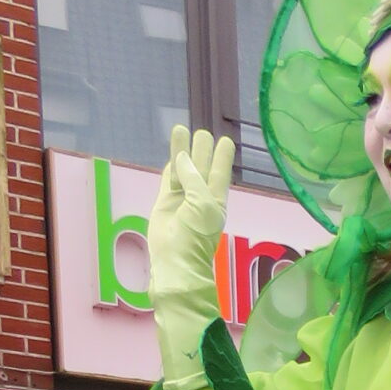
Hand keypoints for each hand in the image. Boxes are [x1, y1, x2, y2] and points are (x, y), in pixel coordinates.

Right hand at [148, 126, 233, 304]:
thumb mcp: (202, 204)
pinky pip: (168, 179)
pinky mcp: (164, 202)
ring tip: (181, 128)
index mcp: (216, 199)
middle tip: (202, 132)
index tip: (226, 140)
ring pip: (182, 169)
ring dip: (182, 150)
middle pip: (201, 167)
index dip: (222, 157)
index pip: (220, 173)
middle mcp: (200, 197)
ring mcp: (182, 199)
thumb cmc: (195, 235)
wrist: (175, 261)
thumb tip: (182, 157)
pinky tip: (173, 154)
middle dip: (202, 149)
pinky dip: (170, 166)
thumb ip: (193, 179)